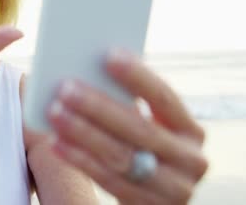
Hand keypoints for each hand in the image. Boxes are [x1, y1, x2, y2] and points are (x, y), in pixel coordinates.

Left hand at [47, 50, 207, 204]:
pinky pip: (108, 180)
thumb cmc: (142, 153)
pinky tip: (57, 142)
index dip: (137, 76)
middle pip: (139, 129)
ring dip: (83, 132)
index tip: (109, 55)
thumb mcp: (150, 130)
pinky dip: (80, 159)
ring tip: (55, 111)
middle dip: (99, 106)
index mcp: (191, 131)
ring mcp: (174, 189)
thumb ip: (131, 106)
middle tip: (66, 87)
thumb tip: (92, 69)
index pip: (165, 97)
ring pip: (121, 156)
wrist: (152, 202)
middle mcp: (190, 161)